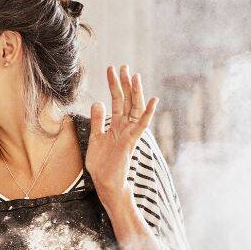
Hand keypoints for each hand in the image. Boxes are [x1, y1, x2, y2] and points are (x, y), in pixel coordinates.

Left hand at [86, 65, 157, 201]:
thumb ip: (98, 121)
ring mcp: (129, 133)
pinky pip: (142, 125)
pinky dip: (148, 113)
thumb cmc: (102, 164)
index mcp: (116, 125)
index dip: (114, 85)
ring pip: (135, 108)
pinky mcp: (131, 141)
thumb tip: (98, 102)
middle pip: (127, 100)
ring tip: (135, 76)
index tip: (112, 69)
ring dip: (136, 92)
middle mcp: (125, 127)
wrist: (106, 183)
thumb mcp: (95, 138)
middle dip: (125, 83)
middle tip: (124, 66)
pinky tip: (154, 100)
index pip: (117, 101)